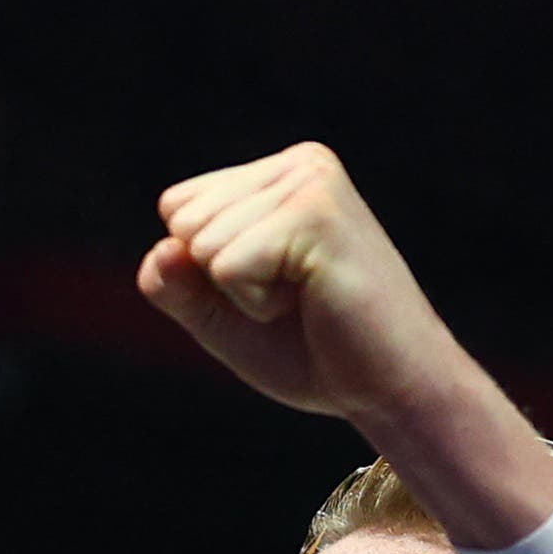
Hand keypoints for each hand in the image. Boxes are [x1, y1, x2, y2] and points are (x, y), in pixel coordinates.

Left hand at [138, 144, 455, 429]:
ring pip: (201, 244)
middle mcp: (299, 163)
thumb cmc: (314, 355)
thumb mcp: (222, 319)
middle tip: (294, 299)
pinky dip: (255, 305)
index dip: (206, 271)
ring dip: (242, 295)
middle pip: (183, 221)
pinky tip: (313, 303)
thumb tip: (162, 250)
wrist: (390, 390)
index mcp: (279, 174)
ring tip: (306, 300)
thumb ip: (176, 285)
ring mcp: (310, 182)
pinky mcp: (315, 214)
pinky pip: (224, 267)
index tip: (275, 289)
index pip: (178, 206)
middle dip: (221, 281)